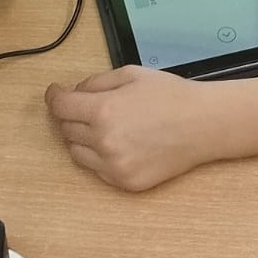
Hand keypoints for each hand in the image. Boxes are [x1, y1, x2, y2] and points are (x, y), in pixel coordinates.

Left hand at [45, 66, 208, 190]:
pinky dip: (99, 156)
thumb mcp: (130, 75)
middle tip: (87, 106)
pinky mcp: (125, 183)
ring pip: (76, 153)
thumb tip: (75, 93)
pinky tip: (119, 142)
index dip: (54, 97)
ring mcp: (114, 166)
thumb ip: (96, 83)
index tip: (55, 93)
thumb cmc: (170, 96)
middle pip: (66, 129)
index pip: (60, 107)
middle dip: (72, 114)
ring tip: (105, 126)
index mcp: (103, 111)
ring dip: (82, 138)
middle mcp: (104, 141)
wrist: (203, 125)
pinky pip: (96, 170)